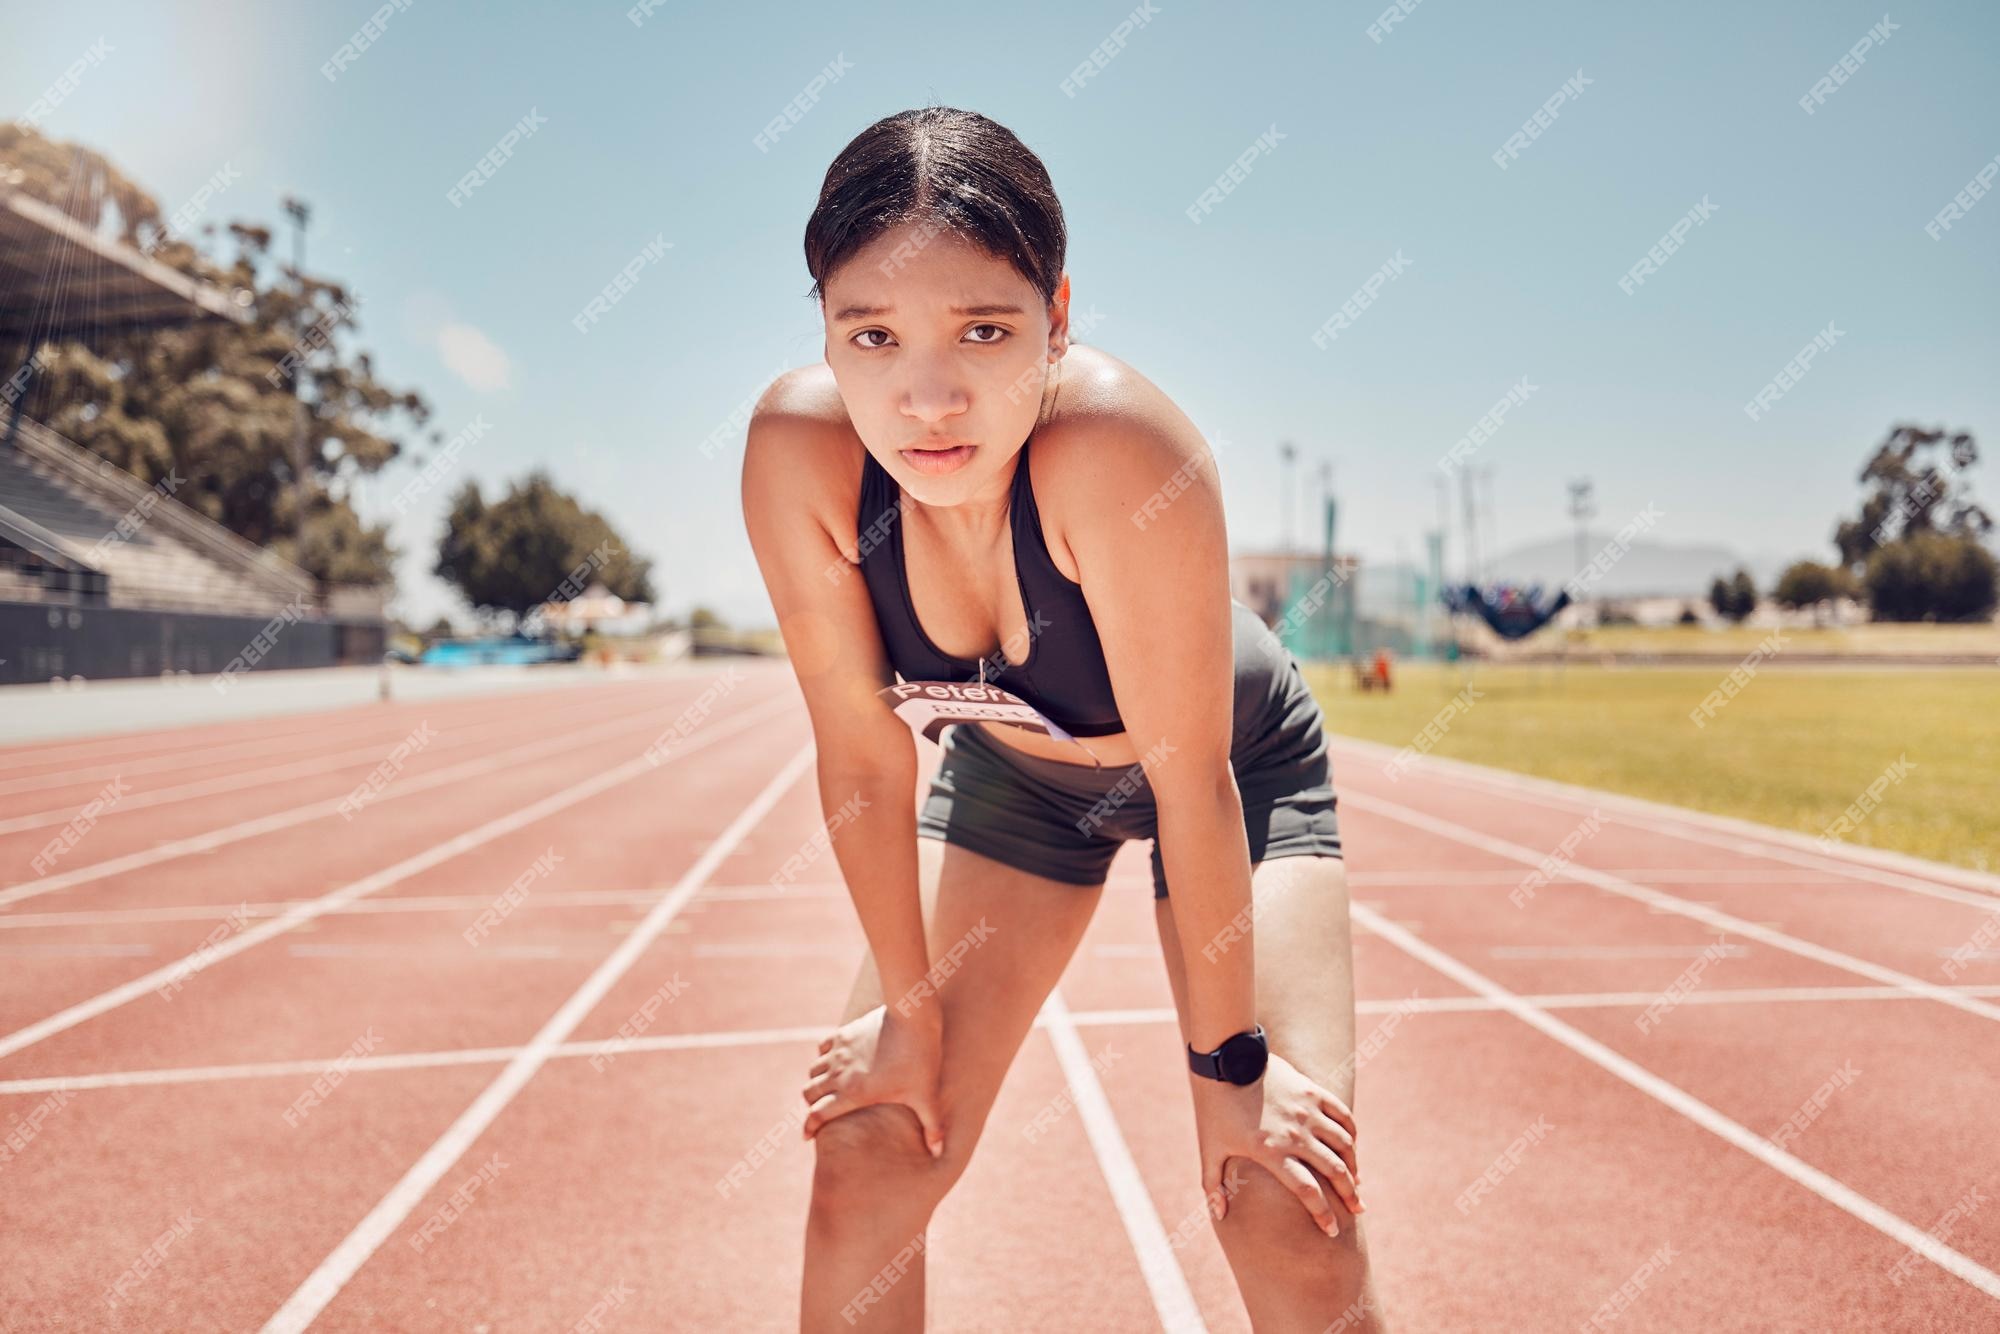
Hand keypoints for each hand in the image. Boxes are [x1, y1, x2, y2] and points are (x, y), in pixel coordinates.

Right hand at [801, 1004, 946, 1158]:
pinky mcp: (844, 1034)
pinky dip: (823, 1058)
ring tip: (826, 1088)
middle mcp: (839, 1074)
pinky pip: (822, 1048)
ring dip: (816, 1081)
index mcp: (853, 1093)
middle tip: (820, 1112)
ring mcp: (839, 1052)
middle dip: (811, 1105)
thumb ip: (932, 1125)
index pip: (818, 1115)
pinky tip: (834, 1061)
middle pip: (809, 1093)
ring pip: (813, 1071)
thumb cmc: (919, 1058)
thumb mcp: (926, 1095)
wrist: (912, 1018)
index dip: (808, 1127)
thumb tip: (939, 1153)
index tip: (807, 1136)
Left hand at [1192, 1051, 1361, 1236]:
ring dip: (1354, 1166)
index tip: (1331, 1230)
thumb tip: (1219, 1215)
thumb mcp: (1209, 1148)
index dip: (1323, 1214)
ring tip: (1357, 1182)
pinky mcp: (1312, 1092)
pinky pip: (1343, 1116)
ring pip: (1344, 1145)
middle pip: (1334, 1170)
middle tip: (1358, 1210)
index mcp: (1271, 1152)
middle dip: (1350, 1195)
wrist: (1225, 1060)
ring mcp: (1307, 1112)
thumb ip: (1213, 1185)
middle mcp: (1295, 1134)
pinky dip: (1351, 1134)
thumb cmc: (1215, 1108)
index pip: (1307, 1191)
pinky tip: (1352, 1147)